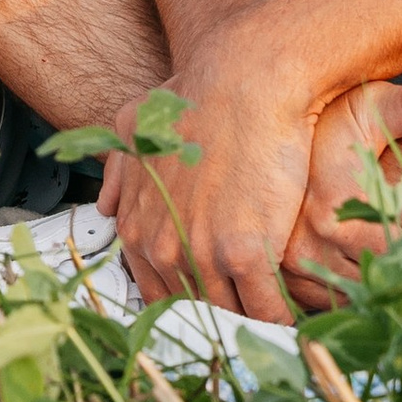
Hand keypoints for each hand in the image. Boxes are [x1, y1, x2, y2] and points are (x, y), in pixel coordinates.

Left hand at [102, 75, 318, 322]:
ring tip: (278, 319)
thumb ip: (118, 169)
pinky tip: (296, 312)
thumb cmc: (200, 96)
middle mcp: (161, 247)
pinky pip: (265, 308)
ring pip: (231, 312)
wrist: (247, 81)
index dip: (191, 295)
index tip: (216, 296)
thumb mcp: (136, 126)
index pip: (159, 289)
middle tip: (250, 314)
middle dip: (223, 312)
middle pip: (195, 306)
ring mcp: (202, 254)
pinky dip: (282, 316)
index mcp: (137, 227)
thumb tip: (104, 204)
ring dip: (254, 320)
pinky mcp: (245, 254)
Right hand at [276, 76, 401, 305]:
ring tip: (397, 276)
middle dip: (400, 279)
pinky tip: (361, 278)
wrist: (269, 125)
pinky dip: (340, 295)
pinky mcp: (275, 271)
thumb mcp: (371, 105)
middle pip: (369, 282)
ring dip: (371, 292)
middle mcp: (306, 241)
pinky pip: (315, 301)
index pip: (390, 255)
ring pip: (342, 298)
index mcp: (333, 208)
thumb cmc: (330, 118)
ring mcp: (286, 261)